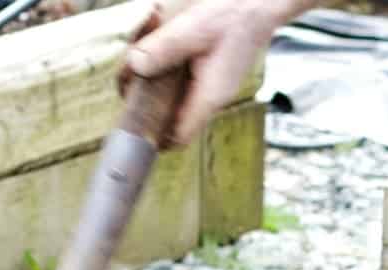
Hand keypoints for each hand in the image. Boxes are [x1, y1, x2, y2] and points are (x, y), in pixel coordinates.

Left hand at [120, 0, 307, 147]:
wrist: (259, 5)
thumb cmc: (232, 16)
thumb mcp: (193, 29)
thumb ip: (163, 48)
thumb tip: (134, 65)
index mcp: (209, 97)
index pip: (180, 137)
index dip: (156, 139)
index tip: (135, 130)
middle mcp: (212, 100)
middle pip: (176, 123)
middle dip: (152, 113)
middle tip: (128, 90)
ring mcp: (213, 91)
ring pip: (180, 106)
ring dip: (158, 95)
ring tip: (137, 74)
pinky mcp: (212, 79)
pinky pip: (186, 90)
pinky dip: (169, 82)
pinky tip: (157, 59)